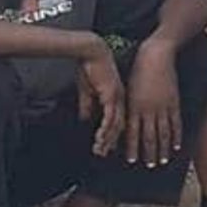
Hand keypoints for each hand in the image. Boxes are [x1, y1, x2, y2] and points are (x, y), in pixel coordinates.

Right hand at [77, 37, 125, 156]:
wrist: (91, 51)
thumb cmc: (89, 67)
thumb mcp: (87, 90)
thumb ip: (88, 105)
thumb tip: (85, 119)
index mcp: (117, 96)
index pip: (118, 119)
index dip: (113, 134)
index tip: (108, 147)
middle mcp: (120, 98)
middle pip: (119, 125)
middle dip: (111, 141)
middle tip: (103, 154)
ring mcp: (117, 97)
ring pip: (116, 124)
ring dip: (107, 139)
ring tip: (100, 151)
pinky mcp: (111, 95)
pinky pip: (110, 117)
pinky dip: (105, 130)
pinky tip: (100, 139)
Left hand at [124, 39, 181, 167]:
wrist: (154, 57)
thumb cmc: (138, 70)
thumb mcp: (129, 89)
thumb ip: (129, 107)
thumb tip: (127, 121)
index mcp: (134, 106)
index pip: (132, 133)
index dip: (132, 148)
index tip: (132, 160)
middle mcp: (148, 110)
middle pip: (149, 137)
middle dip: (149, 153)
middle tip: (150, 165)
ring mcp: (162, 107)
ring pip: (163, 133)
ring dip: (163, 149)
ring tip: (163, 160)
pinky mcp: (174, 102)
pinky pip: (175, 123)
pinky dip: (176, 136)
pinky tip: (177, 145)